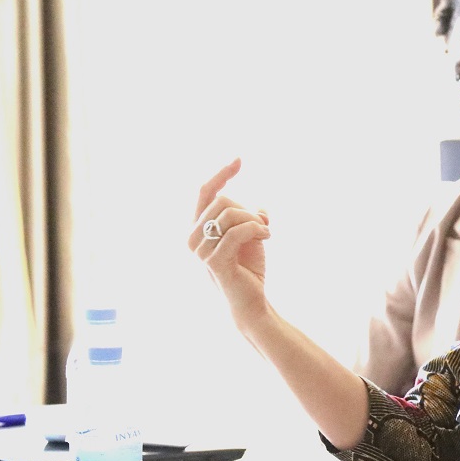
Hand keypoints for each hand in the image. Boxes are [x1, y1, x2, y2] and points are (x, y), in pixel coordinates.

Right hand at [188, 158, 272, 327]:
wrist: (250, 301)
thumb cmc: (249, 268)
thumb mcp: (251, 236)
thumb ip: (249, 217)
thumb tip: (260, 208)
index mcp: (197, 227)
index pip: (204, 191)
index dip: (221, 173)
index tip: (239, 158)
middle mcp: (192, 237)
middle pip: (222, 200)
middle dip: (248, 209)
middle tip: (264, 226)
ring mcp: (200, 250)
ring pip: (230, 213)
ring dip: (255, 221)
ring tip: (265, 234)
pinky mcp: (215, 261)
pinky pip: (238, 231)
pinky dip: (257, 230)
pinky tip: (267, 238)